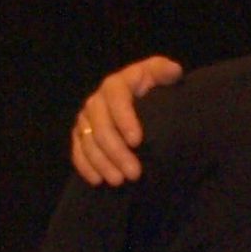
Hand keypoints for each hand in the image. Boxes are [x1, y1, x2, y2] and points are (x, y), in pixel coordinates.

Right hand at [72, 57, 184, 185]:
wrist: (146, 104)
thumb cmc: (157, 90)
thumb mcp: (163, 77)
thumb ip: (165, 72)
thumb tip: (172, 70)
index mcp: (117, 85)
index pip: (116, 99)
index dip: (124, 119)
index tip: (137, 141)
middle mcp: (97, 100)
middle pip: (100, 125)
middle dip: (115, 150)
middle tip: (134, 173)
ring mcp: (87, 118)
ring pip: (88, 141)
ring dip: (102, 162)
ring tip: (120, 181)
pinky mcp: (81, 133)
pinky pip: (77, 150)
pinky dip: (85, 166)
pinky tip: (98, 181)